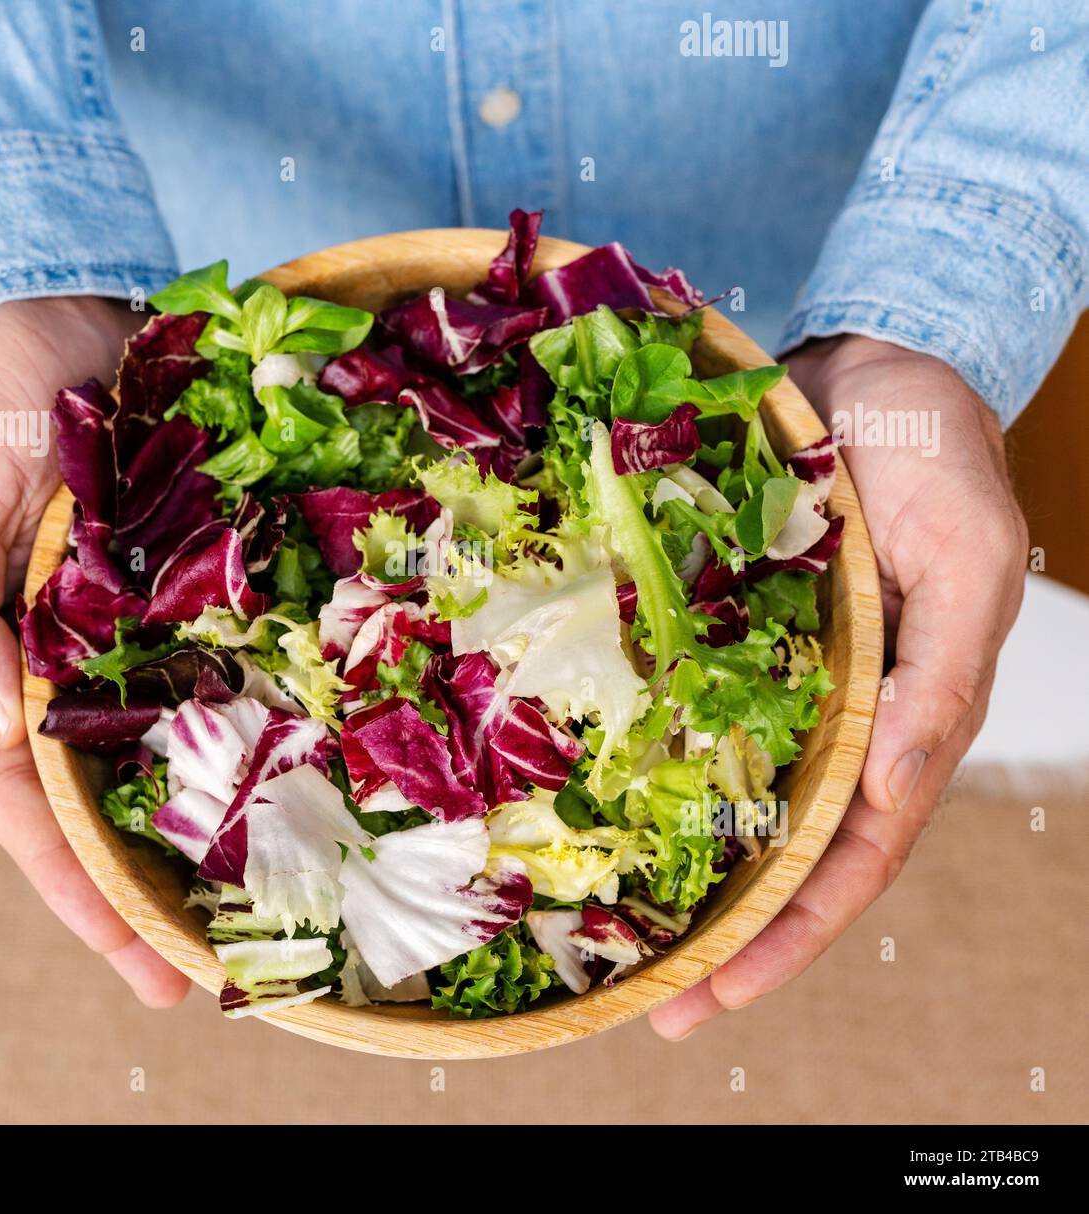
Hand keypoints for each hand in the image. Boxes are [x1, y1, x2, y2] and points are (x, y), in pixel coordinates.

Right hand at [0, 297, 190, 1007]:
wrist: (66, 315)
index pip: (23, 803)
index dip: (76, 888)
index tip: (139, 964)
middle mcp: (61, 665)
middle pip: (96, 803)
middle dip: (141, 893)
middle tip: (204, 980)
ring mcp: (129, 635)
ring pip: (160, 756)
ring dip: (199, 834)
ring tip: (256, 916)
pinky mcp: (187, 596)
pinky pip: (219, 677)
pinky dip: (247, 735)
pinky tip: (292, 783)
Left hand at [650, 335, 1027, 1038]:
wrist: (871, 374)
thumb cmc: (938, 460)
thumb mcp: (966, 561)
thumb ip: (940, 676)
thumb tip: (901, 787)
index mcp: (903, 721)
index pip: (852, 857)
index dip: (793, 933)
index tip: (720, 991)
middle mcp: (834, 719)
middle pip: (782, 853)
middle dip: (724, 935)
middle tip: (649, 1005)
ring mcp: (776, 681)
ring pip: (728, 797)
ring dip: (679, 870)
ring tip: (611, 938)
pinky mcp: (724, 634)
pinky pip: (683, 711)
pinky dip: (648, 765)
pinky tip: (594, 807)